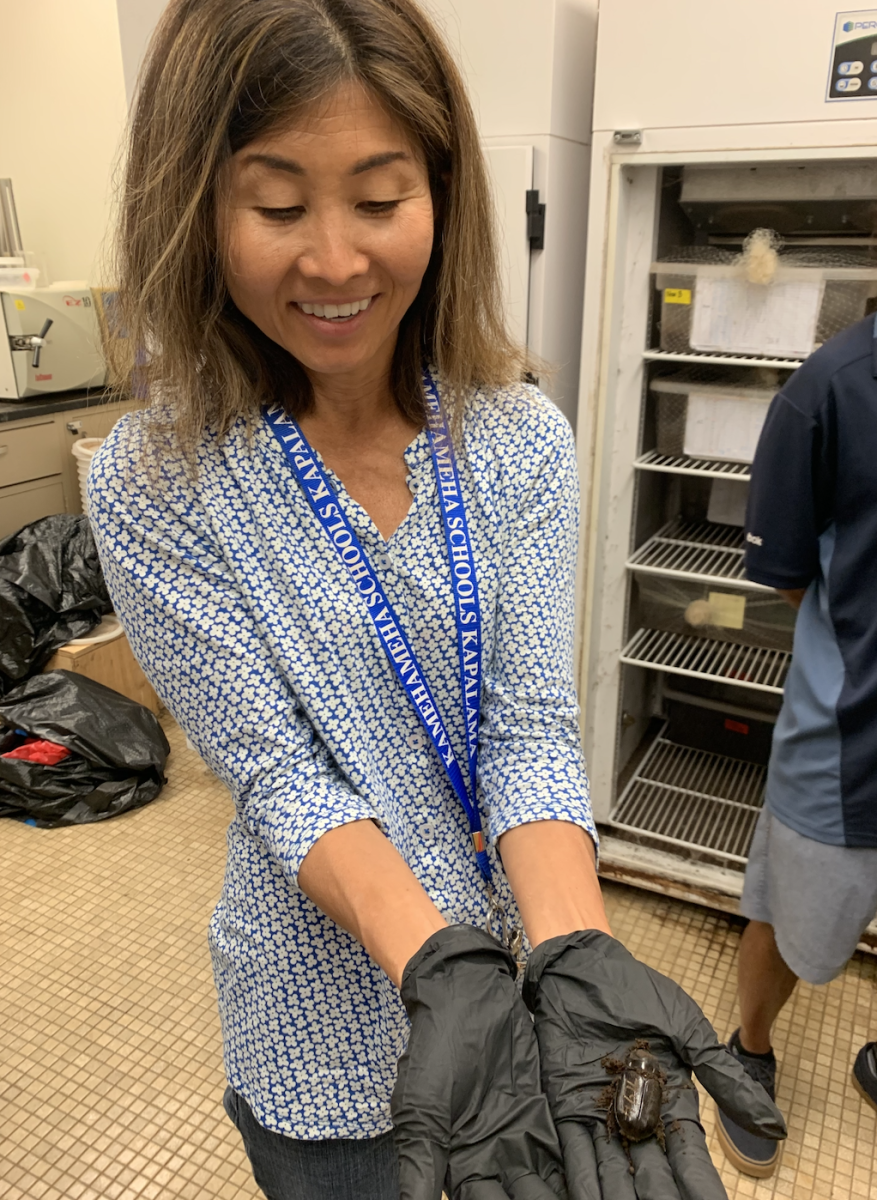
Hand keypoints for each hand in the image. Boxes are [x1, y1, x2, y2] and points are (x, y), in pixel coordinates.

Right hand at [392, 925, 567, 1199]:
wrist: (467, 993)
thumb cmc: (436, 1049)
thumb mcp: (422, 1107)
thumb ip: (421, 1163)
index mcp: (459, 1164)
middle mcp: (492, 1159)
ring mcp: (520, 1136)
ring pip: (548, 1186)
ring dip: (567, 1197)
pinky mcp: (544, 1112)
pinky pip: (566, 1152)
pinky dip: (581, 1172)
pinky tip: (601, 1184)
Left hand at [523, 931, 785, 1199]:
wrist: (585, 967)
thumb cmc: (638, 993)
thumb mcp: (689, 1034)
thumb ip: (724, 1080)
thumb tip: (777, 1128)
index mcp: (671, 1105)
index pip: (689, 1160)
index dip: (699, 1188)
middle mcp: (638, 1118)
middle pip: (652, 1173)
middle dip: (658, 1198)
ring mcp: (602, 1115)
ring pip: (615, 1170)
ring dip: (621, 1196)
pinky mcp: (567, 1107)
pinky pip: (576, 1150)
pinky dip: (583, 1179)